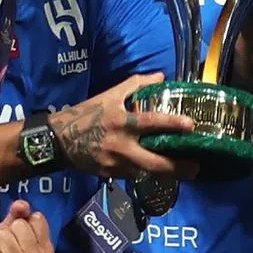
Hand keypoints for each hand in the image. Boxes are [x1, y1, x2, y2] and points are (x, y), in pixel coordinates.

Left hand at [0, 200, 53, 252]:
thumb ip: (18, 215)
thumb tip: (22, 205)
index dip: (21, 224)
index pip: (36, 218)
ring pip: (2, 235)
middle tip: (2, 249)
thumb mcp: (11, 230)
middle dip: (5, 233)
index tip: (16, 239)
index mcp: (46, 252)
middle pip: (19, 225)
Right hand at [49, 74, 197, 178]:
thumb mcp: (108, 95)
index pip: (151, 122)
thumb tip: (160, 77)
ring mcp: (115, 162)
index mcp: (121, 121)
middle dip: (176, 168)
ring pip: (145, 173)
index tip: (191, 125)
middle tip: (194, 168)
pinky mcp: (109, 174)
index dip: (172, 124)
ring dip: (164, 173)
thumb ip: (135, 85)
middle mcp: (120, 145)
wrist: (58, 139)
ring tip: (181, 172)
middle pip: (153, 162)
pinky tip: (155, 171)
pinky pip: (132, 175)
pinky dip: (144, 172)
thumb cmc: (85, 114)